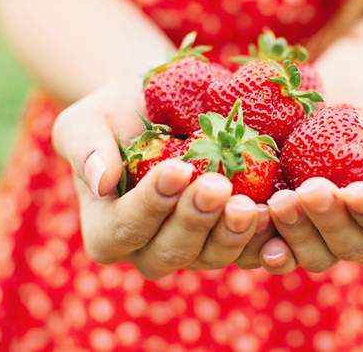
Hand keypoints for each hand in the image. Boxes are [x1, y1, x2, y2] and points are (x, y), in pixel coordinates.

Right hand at [52, 78, 273, 277]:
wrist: (160, 106)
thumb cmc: (115, 112)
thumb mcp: (87, 119)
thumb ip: (85, 148)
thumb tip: (101, 182)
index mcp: (107, 230)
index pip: (123, 230)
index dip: (149, 205)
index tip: (175, 170)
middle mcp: (148, 249)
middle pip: (170, 251)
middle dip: (195, 219)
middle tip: (218, 185)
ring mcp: (193, 249)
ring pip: (211, 256)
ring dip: (232, 234)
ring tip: (251, 205)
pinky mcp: (228, 238)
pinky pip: (248, 251)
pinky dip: (263, 238)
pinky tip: (276, 214)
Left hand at [257, 76, 362, 272]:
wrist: (353, 81)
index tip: (356, 191)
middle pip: (351, 247)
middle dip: (328, 222)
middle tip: (308, 191)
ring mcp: (327, 230)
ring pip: (312, 253)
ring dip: (295, 233)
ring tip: (279, 201)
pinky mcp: (291, 219)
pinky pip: (276, 242)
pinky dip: (262, 239)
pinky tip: (248, 221)